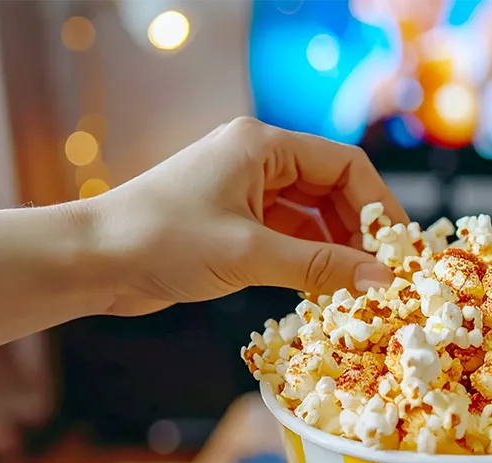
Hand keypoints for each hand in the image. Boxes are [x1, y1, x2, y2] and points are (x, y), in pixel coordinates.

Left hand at [78, 117, 406, 316]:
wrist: (91, 261)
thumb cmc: (162, 241)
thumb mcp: (249, 255)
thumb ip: (320, 267)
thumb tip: (381, 280)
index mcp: (263, 146)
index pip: (345, 165)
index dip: (380, 204)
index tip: (400, 247)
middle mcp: (260, 161)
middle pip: (334, 191)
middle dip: (361, 232)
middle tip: (383, 273)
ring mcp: (248, 192)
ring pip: (314, 217)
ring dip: (337, 250)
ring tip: (359, 287)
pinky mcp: (237, 222)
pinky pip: (291, 237)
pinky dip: (310, 261)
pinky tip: (326, 288)